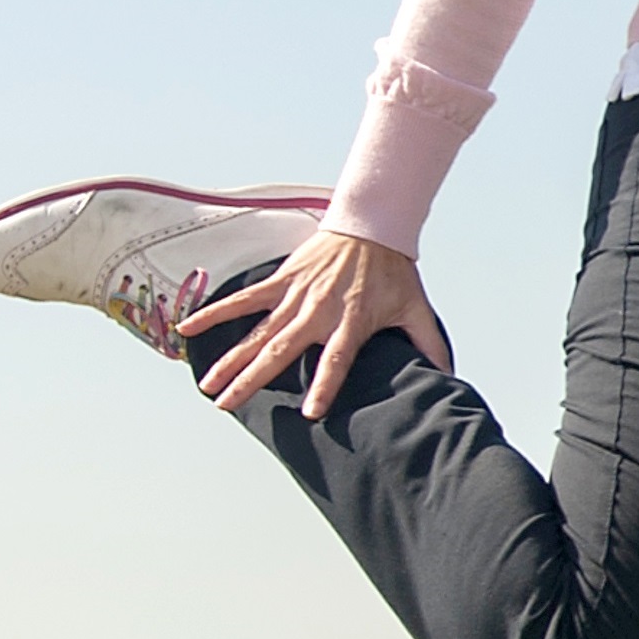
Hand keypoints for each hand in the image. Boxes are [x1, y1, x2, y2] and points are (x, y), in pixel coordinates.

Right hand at [179, 225, 451, 419]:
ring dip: (230, 360)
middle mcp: (318, 312)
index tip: (309, 413)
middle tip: (227, 406)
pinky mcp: (282, 280)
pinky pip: (245, 300)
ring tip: (208, 386)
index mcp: (351, 322)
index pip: (337, 360)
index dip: (325, 385)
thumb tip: (449, 376)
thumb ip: (429, 344)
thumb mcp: (415, 308)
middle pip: (281, 351)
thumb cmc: (394, 271)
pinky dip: (216, 313)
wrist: (373, 224)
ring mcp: (296, 296)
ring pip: (257, 333)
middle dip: (252, 380)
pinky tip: (189, 331)